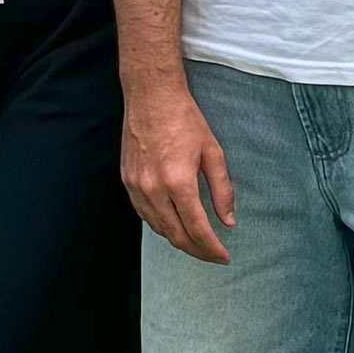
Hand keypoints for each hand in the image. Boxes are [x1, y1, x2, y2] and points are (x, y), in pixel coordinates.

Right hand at [120, 76, 236, 265]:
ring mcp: (136, 186)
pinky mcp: (126, 180)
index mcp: (178, 181)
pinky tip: (173, 224)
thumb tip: (227, 220)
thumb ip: (221, 190)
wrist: (151, 95)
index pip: (197, 228)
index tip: (224, 257)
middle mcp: (153, 188)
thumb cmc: (184, 118)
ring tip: (196, 242)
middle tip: (213, 255)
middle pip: (176, 235)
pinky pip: (143, 214)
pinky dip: (160, 225)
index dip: (212, 248)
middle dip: (197, 251)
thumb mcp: (212, 152)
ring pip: (157, 228)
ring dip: (178, 240)